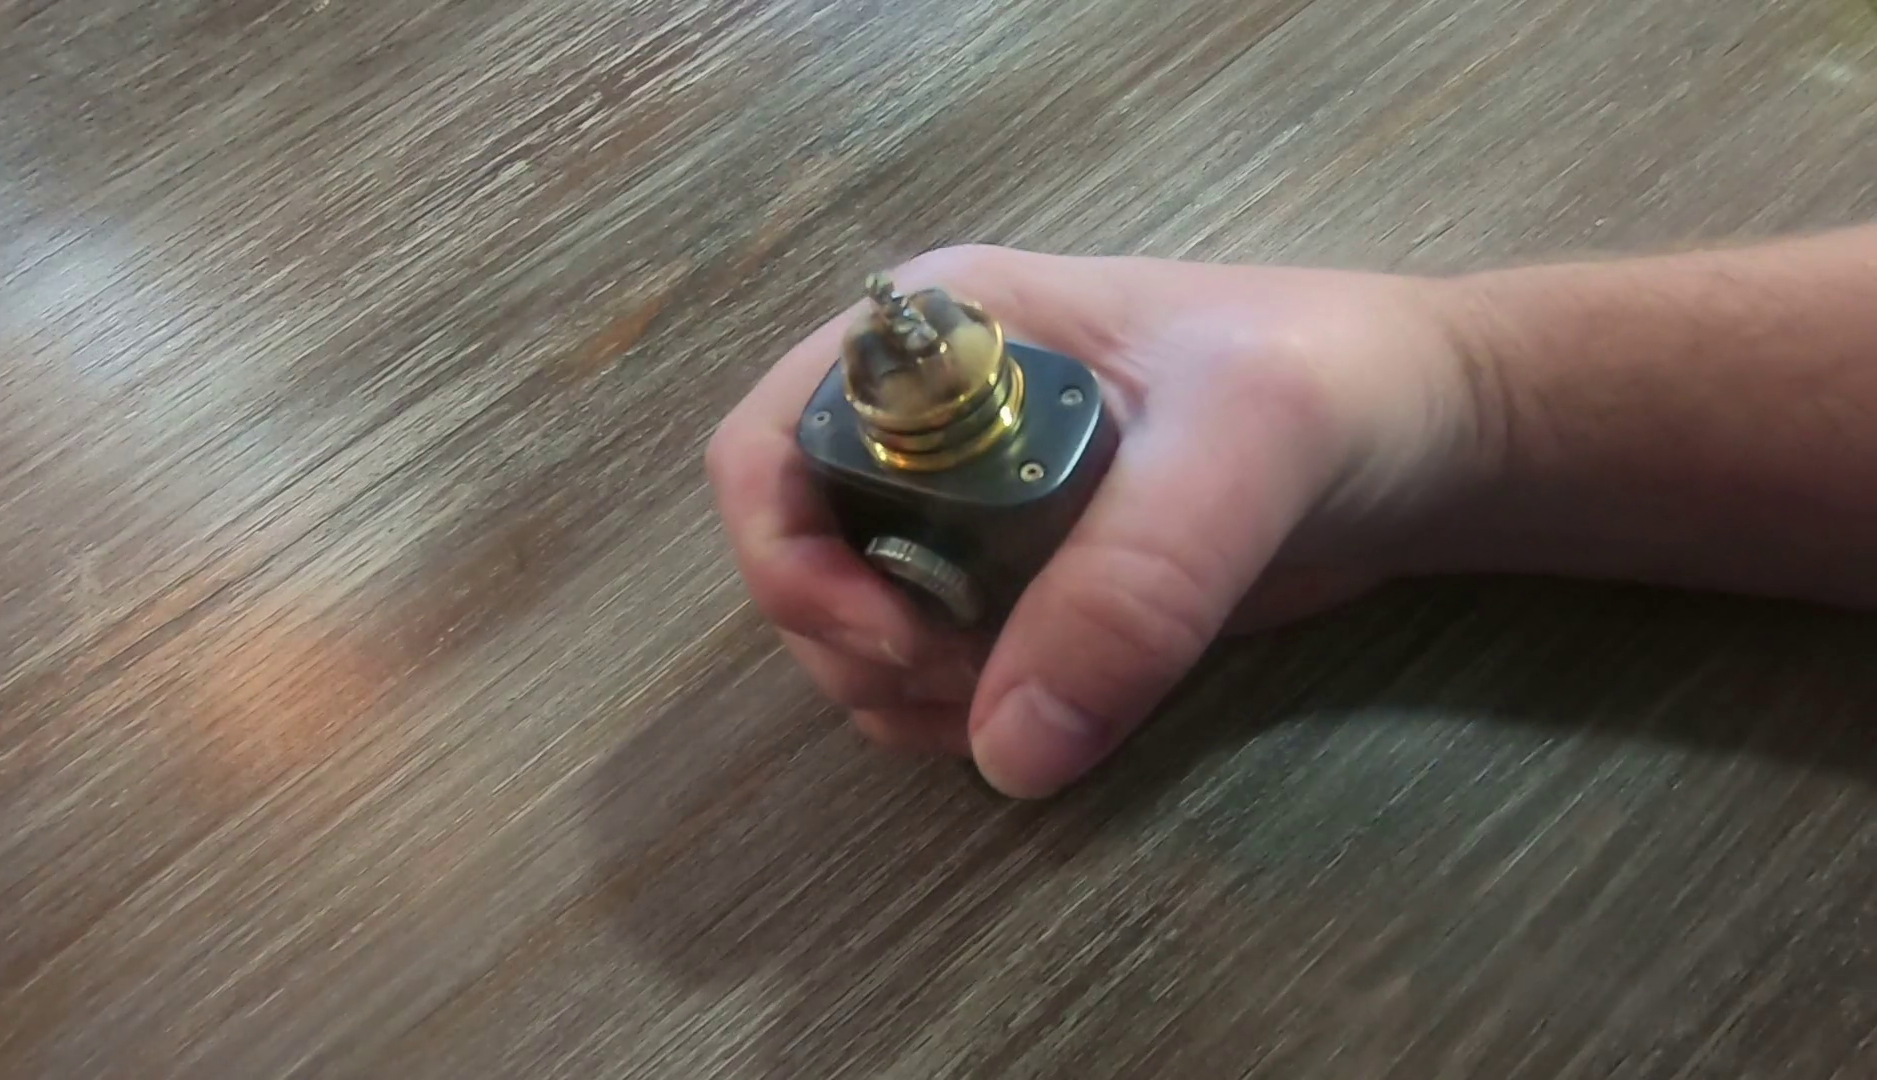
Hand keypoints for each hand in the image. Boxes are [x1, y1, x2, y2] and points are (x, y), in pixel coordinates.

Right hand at [706, 244, 1491, 797]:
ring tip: (1018, 701)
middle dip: (856, 642)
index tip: (889, 636)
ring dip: (901, 693)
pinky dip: (955, 718)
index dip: (790, 552)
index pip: (771, 444)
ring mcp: (969, 510)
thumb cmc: (1336, 385)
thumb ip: (1131, 585)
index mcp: (943, 334)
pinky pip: (932, 671)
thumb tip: (1007, 749)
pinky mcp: (1022, 586)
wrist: (1430, 439)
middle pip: (800, 554)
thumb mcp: (1243, 453)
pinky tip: (1038, 721)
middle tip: (971, 681)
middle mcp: (929, 423)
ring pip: (855, 628)